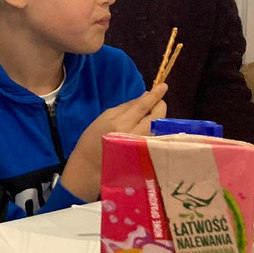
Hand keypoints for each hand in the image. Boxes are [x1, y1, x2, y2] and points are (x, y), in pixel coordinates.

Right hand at [60, 83, 167, 201]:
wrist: (89, 167)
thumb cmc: (93, 139)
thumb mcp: (105, 117)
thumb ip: (126, 106)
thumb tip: (145, 96)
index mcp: (120, 123)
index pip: (143, 105)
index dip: (155, 95)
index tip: (163, 86)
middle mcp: (134, 135)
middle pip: (157, 116)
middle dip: (160, 106)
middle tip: (157, 102)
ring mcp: (142, 147)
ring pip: (159, 127)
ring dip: (158, 119)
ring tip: (151, 116)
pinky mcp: (145, 156)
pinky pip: (156, 137)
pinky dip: (155, 130)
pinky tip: (149, 129)